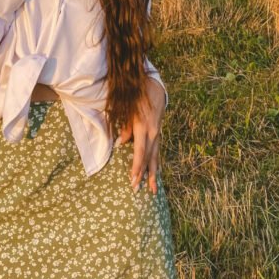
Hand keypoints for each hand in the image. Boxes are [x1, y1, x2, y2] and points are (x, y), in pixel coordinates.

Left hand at [115, 76, 165, 194]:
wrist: (155, 88)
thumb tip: (120, 144)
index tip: (133, 179)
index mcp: (143, 128)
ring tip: (152, 189)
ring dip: (153, 174)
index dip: (136, 167)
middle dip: (143, 175)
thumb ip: (125, 128)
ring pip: (155, 157)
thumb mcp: (128, 110)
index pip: (140, 152)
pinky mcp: (158, 133)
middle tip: (137, 190)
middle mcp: (152, 133)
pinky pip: (157, 151)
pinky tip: (157, 173)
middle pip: (148, 158)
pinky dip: (156, 164)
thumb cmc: (137, 98)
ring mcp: (157, 133)